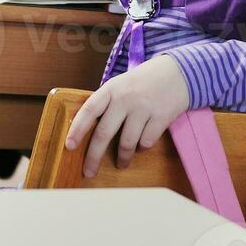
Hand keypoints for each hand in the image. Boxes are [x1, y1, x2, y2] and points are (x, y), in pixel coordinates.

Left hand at [65, 56, 189, 176]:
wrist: (177, 73)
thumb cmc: (142, 82)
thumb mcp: (120, 85)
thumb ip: (106, 103)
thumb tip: (87, 131)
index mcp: (111, 89)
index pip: (89, 110)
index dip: (77, 129)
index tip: (69, 146)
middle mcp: (125, 98)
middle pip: (104, 132)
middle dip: (94, 156)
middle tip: (88, 172)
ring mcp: (143, 108)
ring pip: (127, 143)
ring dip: (123, 157)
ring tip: (121, 163)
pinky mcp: (161, 117)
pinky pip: (146, 142)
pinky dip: (142, 148)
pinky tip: (142, 144)